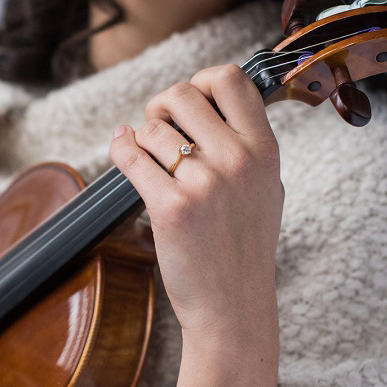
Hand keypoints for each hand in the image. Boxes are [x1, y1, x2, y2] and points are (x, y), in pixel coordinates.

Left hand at [108, 64, 283, 340]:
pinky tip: (123, 154)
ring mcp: (206, 184)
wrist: (233, 307)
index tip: (189, 105)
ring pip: (153, 128)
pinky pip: (131, 156)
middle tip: (158, 130)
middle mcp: (238, 161)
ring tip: (149, 161)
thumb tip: (208, 102)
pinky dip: (120, 150)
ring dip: (142, 138)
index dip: (201, 81)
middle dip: (161, 107)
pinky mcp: (172, 208)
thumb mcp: (266, 188)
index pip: (231, 79)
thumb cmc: (244, 249)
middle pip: (183, 93)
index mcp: (265, 151)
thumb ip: (246, 145)